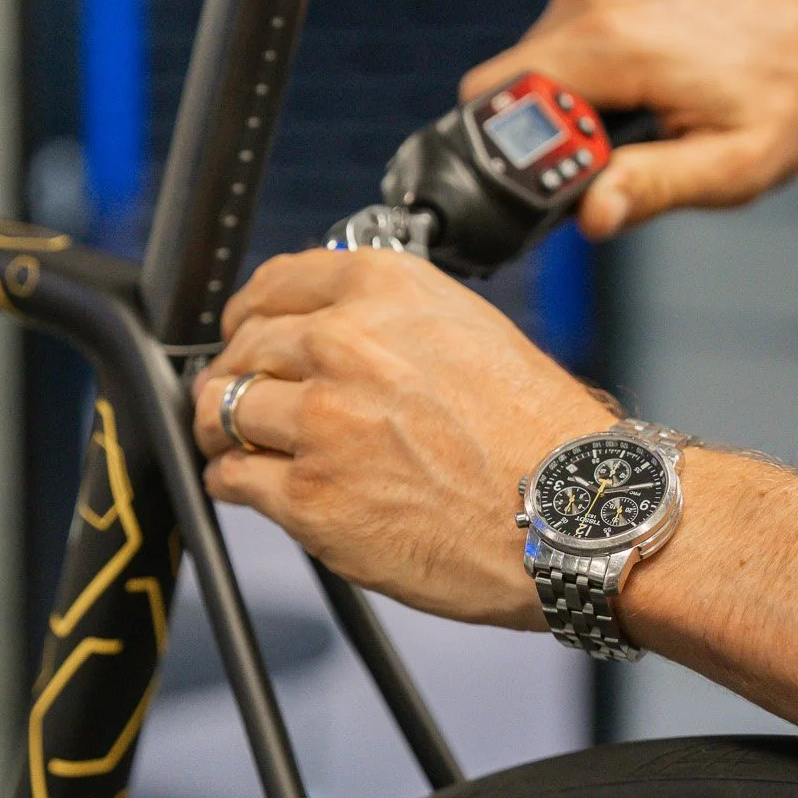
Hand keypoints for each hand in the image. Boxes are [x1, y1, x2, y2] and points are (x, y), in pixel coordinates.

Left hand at [192, 250, 607, 624]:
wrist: (575, 512)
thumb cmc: (538, 433)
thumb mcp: (468, 328)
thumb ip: (391, 318)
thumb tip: (327, 325)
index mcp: (383, 289)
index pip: (272, 285)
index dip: (249, 316)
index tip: (245, 335)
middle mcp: (346, 344)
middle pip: (242, 349)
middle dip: (235, 376)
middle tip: (242, 403)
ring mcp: (323, 422)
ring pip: (223, 410)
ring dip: (223, 431)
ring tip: (239, 447)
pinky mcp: (312, 498)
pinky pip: (231, 479)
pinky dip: (233, 483)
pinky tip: (256, 487)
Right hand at [461, 0, 797, 235]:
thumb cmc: (790, 96)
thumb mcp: (733, 166)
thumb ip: (653, 188)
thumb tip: (590, 215)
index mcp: (613, 41)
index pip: (493, 99)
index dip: (511, 154)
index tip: (558, 183)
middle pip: (504, 85)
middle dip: (541, 134)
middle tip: (609, 162)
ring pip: (529, 65)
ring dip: (564, 105)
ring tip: (637, 120)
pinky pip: (556, 39)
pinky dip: (581, 75)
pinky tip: (639, 88)